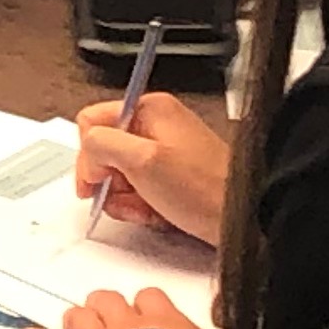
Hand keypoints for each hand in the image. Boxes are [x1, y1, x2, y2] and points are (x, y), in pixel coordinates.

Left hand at [26, 284, 216, 328]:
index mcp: (170, 326)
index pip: (152, 298)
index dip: (144, 306)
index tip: (144, 312)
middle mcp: (129, 328)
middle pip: (108, 301)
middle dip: (105, 307)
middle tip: (104, 316)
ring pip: (78, 317)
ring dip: (76, 320)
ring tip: (74, 324)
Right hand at [71, 88, 229, 242]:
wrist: (242, 219)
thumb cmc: (205, 189)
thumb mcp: (142, 161)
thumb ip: (102, 145)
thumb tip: (87, 150)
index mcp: (150, 109)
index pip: (92, 122)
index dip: (90, 155)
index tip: (97, 180)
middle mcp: (156, 127)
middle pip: (104, 151)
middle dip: (109, 181)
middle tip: (126, 195)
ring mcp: (164, 153)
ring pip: (119, 176)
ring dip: (125, 199)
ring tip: (146, 209)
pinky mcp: (170, 177)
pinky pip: (138, 191)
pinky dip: (141, 207)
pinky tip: (156, 214)